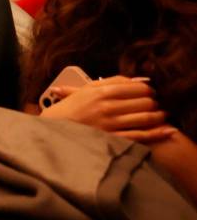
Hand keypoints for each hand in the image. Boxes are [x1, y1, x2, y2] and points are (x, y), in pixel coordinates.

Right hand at [40, 76, 168, 139]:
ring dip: (158, 116)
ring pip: (146, 117)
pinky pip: (140, 136)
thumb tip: (133, 80)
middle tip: (156, 103)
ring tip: (161, 115)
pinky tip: (166, 130)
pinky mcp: (112, 139)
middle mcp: (108, 107)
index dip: (148, 89)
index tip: (150, 91)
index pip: (136, 87)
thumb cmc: (69, 109)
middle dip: (154, 102)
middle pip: (145, 101)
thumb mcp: (86, 89)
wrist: (53, 130)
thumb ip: (109, 81)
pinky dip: (156, 133)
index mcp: (101, 92)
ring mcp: (111, 124)